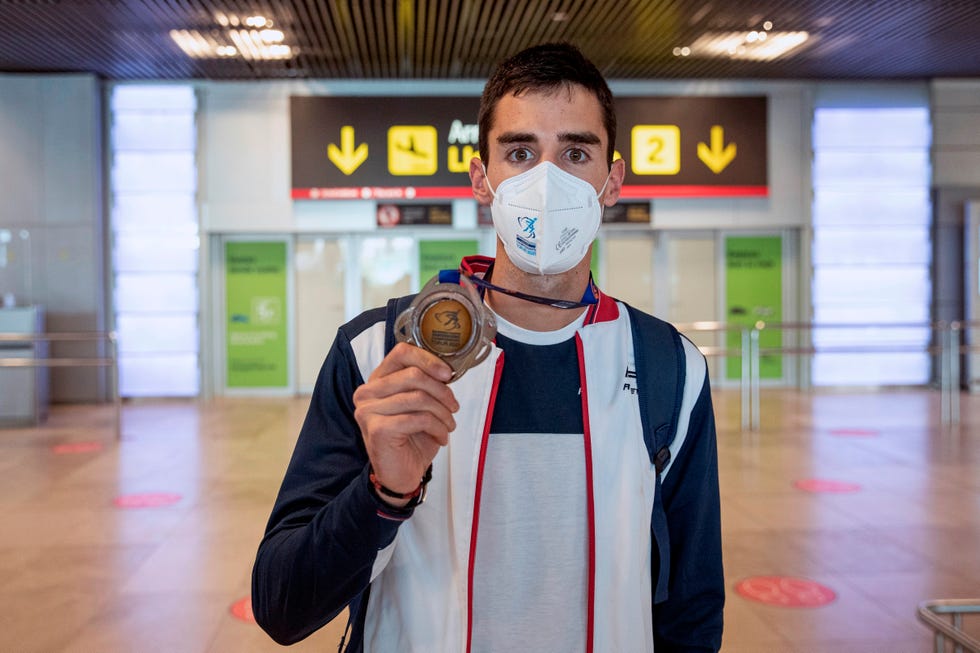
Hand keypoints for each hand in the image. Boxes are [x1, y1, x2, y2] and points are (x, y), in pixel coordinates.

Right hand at [353, 342, 458, 500]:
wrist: (401, 475)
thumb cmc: (412, 439)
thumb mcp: (421, 406)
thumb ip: (426, 384)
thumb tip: (446, 370)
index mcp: (378, 381)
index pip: (401, 353)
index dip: (428, 360)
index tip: (447, 374)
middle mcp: (367, 393)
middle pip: (413, 375)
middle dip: (442, 392)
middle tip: (453, 407)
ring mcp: (369, 411)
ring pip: (419, 397)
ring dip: (442, 412)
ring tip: (448, 425)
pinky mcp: (378, 429)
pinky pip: (418, 418)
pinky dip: (437, 427)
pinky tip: (441, 437)